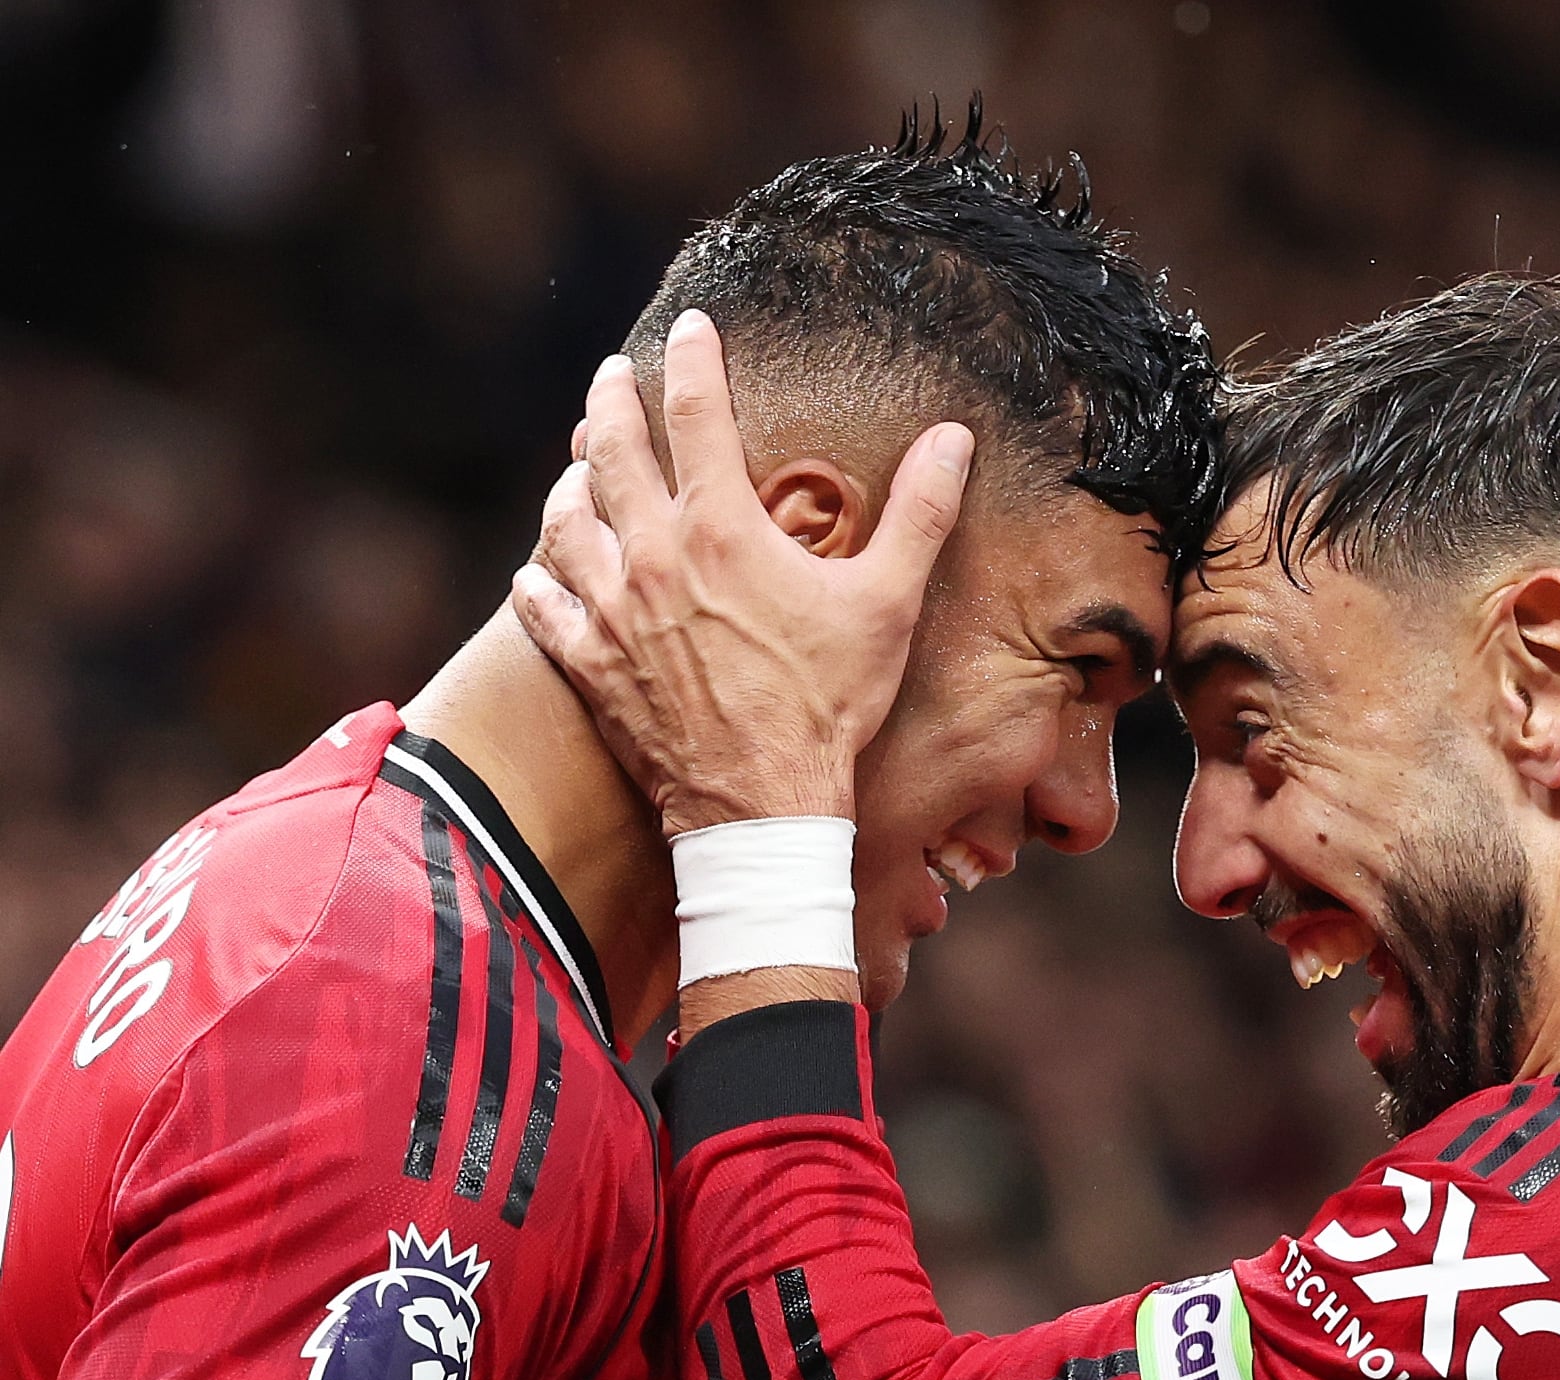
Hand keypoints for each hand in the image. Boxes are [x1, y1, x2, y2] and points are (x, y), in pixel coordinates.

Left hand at [513, 309, 973, 832]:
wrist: (762, 803)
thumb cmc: (829, 704)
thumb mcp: (888, 603)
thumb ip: (920, 513)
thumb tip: (953, 438)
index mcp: (722, 529)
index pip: (696, 413)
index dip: (693, 359)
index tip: (692, 327)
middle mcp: (653, 556)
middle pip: (612, 451)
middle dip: (610, 401)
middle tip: (612, 373)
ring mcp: (611, 611)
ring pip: (566, 521)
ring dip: (571, 483)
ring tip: (579, 466)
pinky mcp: (589, 666)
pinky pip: (542, 607)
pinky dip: (537, 580)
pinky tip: (537, 571)